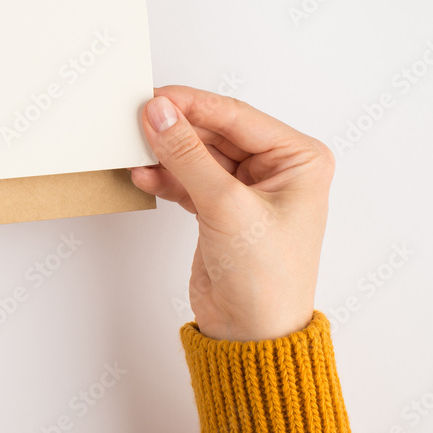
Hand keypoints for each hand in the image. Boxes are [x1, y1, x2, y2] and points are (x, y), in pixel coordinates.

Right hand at [129, 86, 335, 340]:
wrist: (251, 336)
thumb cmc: (266, 279)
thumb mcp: (225, 206)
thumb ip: (187, 155)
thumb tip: (159, 113)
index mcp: (298, 159)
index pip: (237, 116)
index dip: (192, 104)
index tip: (154, 97)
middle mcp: (276, 169)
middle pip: (214, 132)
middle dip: (176, 129)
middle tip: (137, 120)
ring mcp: (246, 190)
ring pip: (197, 155)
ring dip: (166, 154)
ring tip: (134, 148)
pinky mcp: (220, 209)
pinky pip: (188, 179)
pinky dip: (165, 177)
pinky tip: (143, 175)